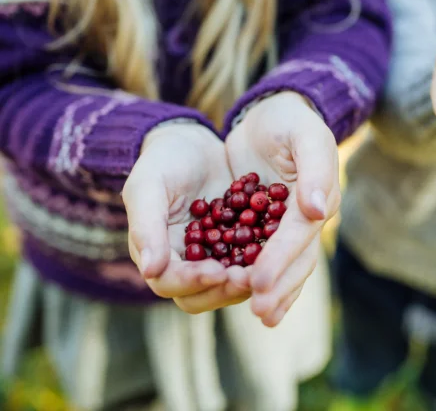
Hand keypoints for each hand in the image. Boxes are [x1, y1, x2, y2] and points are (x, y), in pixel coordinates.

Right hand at [123, 123, 251, 313]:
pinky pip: (254, 262)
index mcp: (158, 254)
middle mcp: (186, 265)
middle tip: (248, 277)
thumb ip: (146, 226)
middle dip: (224, 289)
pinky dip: (266, 263)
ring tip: (268, 268)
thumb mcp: (148, 187)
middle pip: (202, 296)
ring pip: (230, 285)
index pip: (170, 282)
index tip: (216, 272)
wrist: (193, 144)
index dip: (192, 281)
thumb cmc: (163, 161)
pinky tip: (283, 252)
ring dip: (248, 281)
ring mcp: (216, 257)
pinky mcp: (242, 246)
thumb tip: (150, 270)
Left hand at [225, 92, 339, 326]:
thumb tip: (318, 209)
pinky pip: (265, 260)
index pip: (299, 234)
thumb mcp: (304, 133)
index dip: (280, 259)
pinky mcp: (268, 230)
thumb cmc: (289, 121)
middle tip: (259, 309)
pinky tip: (243, 298)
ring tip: (260, 313)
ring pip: (287, 268)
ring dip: (275, 292)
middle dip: (279, 286)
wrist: (271, 115)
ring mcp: (289, 228)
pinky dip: (258, 280)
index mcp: (320, 197)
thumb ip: (314, 167)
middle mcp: (308, 219)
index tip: (258, 282)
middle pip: (298, 260)